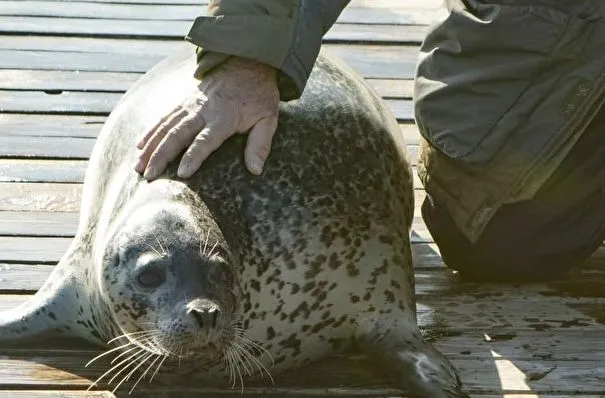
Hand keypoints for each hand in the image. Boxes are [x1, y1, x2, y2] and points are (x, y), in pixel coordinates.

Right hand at [135, 56, 279, 179]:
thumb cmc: (258, 95)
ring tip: (138, 166)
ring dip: (151, 147)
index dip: (194, 156)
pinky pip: (163, 118)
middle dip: (161, 155)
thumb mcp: (268, 118)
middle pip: (177, 134)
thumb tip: (255, 170)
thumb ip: (260, 144)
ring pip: (165, 126)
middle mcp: (202, 110)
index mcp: (224, 117)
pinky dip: (150, 132)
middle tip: (149, 175)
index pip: (205, 140)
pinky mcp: (183, 102)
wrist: (246, 63)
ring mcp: (190, 105)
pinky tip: (139, 146)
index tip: (182, 173)